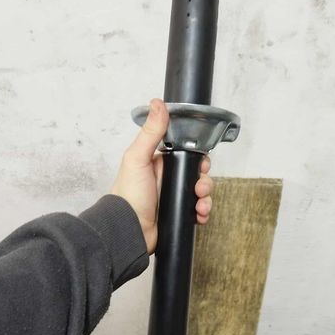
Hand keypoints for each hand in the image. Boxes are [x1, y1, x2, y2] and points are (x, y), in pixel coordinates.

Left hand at [110, 98, 212, 253]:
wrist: (128, 231)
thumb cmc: (128, 195)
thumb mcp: (137, 158)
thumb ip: (151, 131)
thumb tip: (158, 103)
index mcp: (158, 163)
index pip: (186, 154)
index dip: (197, 157)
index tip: (202, 161)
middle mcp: (166, 179)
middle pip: (197, 173)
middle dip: (204, 180)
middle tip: (200, 186)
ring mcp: (173, 197)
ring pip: (200, 193)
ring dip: (206, 197)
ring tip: (200, 203)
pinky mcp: (177, 215)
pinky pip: (198, 211)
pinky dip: (203, 212)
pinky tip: (199, 214)